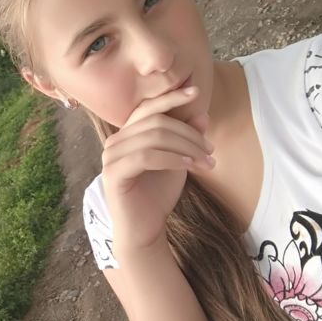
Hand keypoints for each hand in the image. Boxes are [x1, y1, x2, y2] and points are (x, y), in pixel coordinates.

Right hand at [101, 86, 214, 255]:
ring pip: (153, 137)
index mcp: (127, 134)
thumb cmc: (158, 194)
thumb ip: (186, 139)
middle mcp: (115, 141)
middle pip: (155, 122)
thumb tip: (202, 114)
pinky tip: (189, 166)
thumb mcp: (178, 161)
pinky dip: (172, 158)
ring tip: (206, 162)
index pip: (148, 107)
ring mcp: (111, 156)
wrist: (144, 229)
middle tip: (210, 150)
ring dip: (186, 147)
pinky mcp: (113, 173)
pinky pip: (147, 157)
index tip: (195, 92)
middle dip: (189, 134)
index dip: (171, 97)